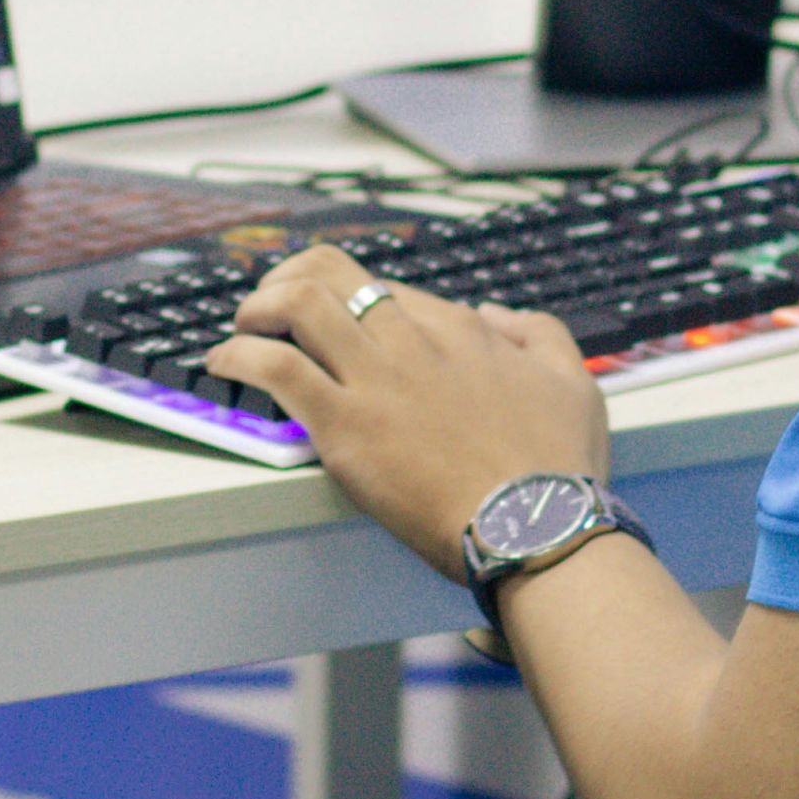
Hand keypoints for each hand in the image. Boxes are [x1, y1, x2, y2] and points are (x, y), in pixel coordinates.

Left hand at [205, 244, 609, 573]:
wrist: (536, 526)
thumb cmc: (556, 467)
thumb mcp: (574, 382)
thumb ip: (538, 335)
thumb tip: (496, 316)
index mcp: (459, 329)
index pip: (384, 287)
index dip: (348, 297)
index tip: (330, 321)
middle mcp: (412, 339)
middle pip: (330, 272)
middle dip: (286, 277)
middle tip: (268, 305)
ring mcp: (375, 378)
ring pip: (296, 304)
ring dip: (256, 307)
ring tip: (241, 329)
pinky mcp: (344, 425)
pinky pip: (275, 368)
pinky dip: (239, 357)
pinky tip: (224, 365)